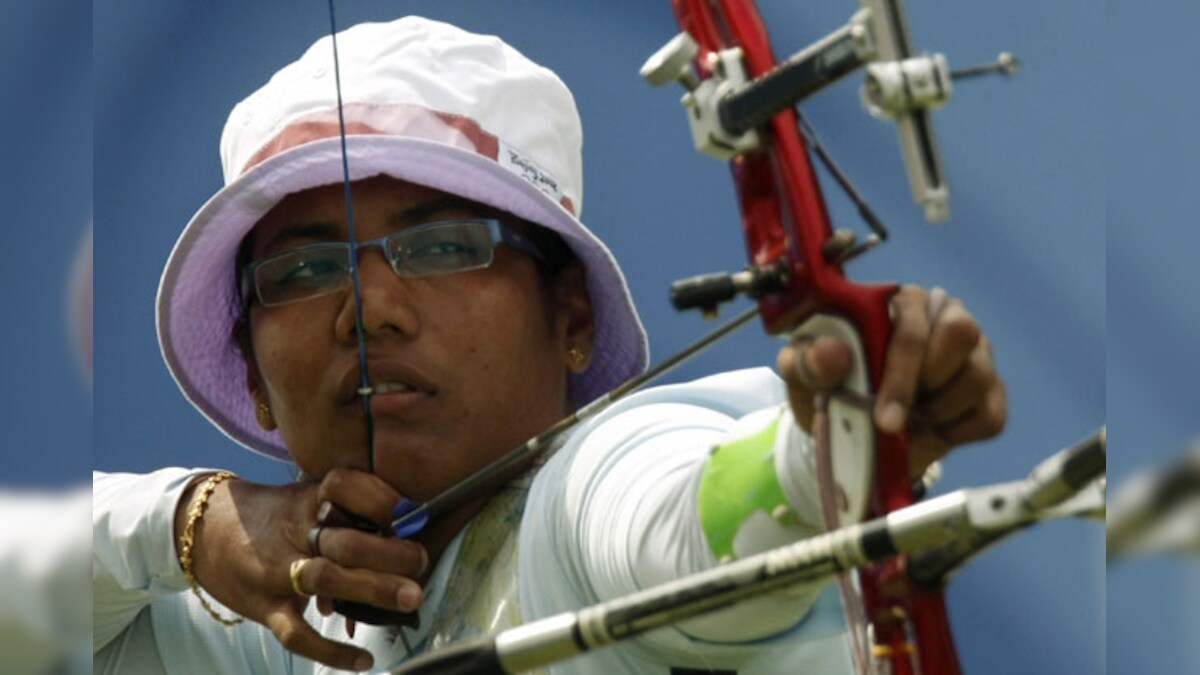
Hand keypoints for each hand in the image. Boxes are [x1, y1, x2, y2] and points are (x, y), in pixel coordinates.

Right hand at [174, 468, 427, 670]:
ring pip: (326, 580)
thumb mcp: (305, 499)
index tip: (410, 509)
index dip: (378, 496)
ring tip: (411, 598)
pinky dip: (331, 651)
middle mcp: (294, 533)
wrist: (202, 531)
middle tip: (421, 561)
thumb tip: (404, 535)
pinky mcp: (264, 607)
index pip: (343, 486)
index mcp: (308, 500)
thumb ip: (347, 513)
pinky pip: (298, 633)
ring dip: (373, 589)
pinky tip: (364, 661)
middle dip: (388, 552)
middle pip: (344, 539)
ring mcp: (277, 572)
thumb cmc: (272, 517)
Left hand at [777, 285, 1006, 477]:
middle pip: (961, 331)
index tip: (884, 417)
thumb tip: (832, 351)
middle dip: (926, 382)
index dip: (901, 370)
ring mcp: (975, 353)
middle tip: (894, 418)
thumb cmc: (832, 387)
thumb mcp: (806, 377)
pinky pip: (990, 415)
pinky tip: (930, 428)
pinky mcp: (991, 392)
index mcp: (899, 302)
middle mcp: (944, 317)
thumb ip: (810, 361)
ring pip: (978, 376)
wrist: (856, 433)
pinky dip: (956, 432)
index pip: (913, 320)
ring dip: (938, 410)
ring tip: (908, 417)